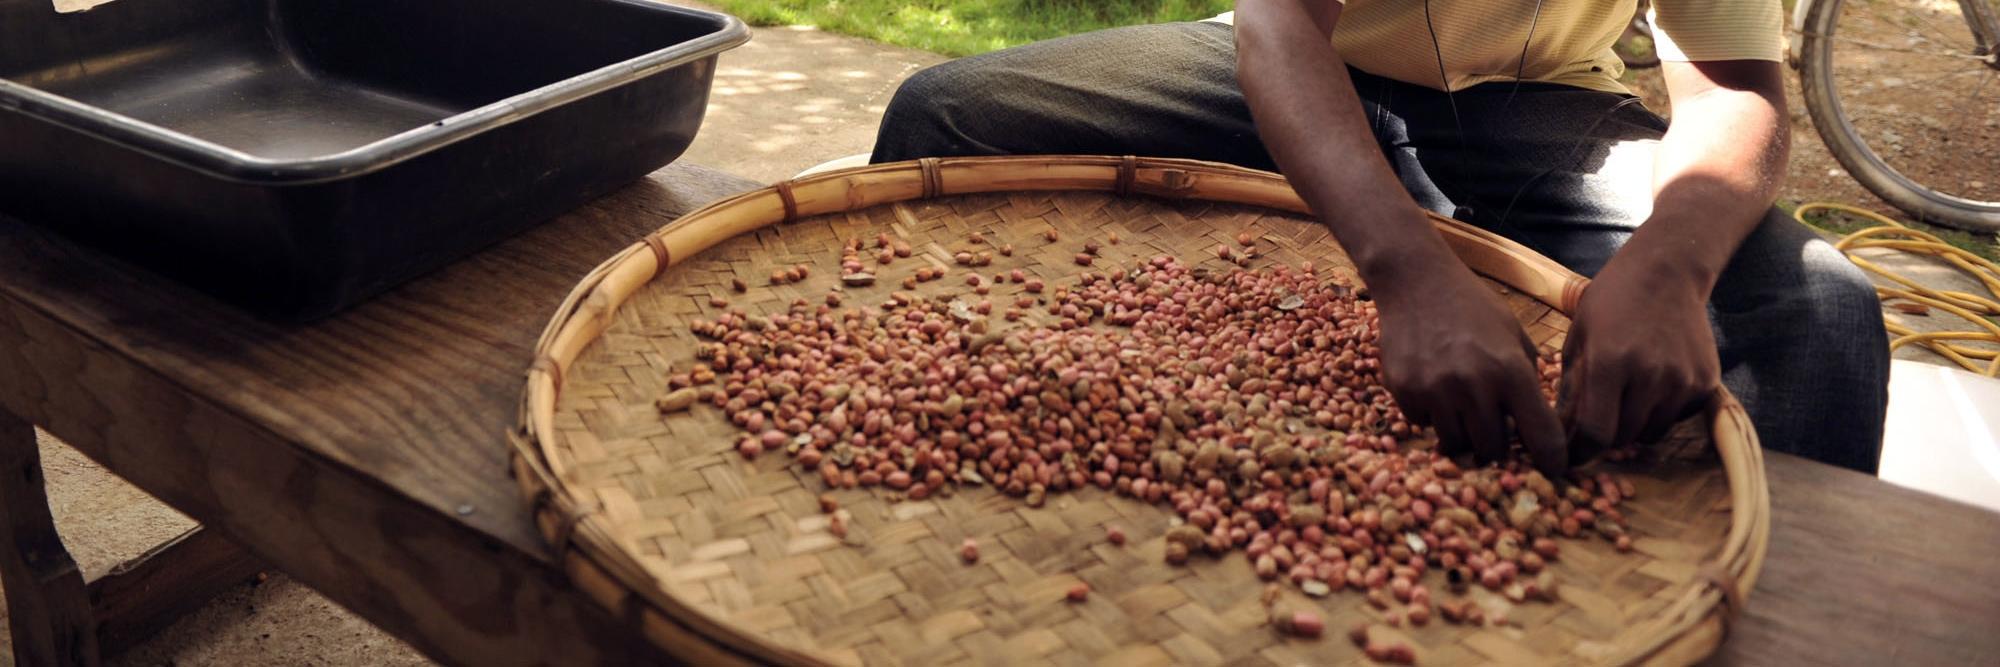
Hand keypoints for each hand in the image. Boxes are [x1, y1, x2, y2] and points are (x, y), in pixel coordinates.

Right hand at [1373, 259, 1566, 475]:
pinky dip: (1431, 416)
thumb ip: (1527, 380)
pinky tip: (1434, 388)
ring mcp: (1435, 390)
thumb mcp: (1514, 335)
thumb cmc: (1472, 306)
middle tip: (1493, 430)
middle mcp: (1474, 385)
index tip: (1553, 471)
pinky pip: (1423, 425)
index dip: (1551, 460)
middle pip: (1492, 448)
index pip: (1541, 436)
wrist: (1416, 281)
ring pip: (1455, 443)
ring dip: (1462, 433)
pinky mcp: (1405, 391)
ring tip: (1462, 408)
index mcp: (1510, 371)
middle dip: (1496, 445)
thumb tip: (1537, 427)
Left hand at [1558, 256, 1719, 461]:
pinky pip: (1676, 417)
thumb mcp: (1578, 338)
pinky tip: (1651, 385)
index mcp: (1610, 363)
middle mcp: (1651, 375)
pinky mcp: (1706, 382)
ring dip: (1633, 426)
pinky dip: (1660, 413)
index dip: (1580, 452)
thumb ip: (1570, 388)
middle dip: (1604, 438)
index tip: (1569, 457)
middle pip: (1624, 438)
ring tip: (1624, 398)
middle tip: (1595, 424)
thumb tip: (1559, 434)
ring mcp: (1683, 380)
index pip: (1596, 433)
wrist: (1667, 273)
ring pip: (1651, 432)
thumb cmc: (1611, 302)